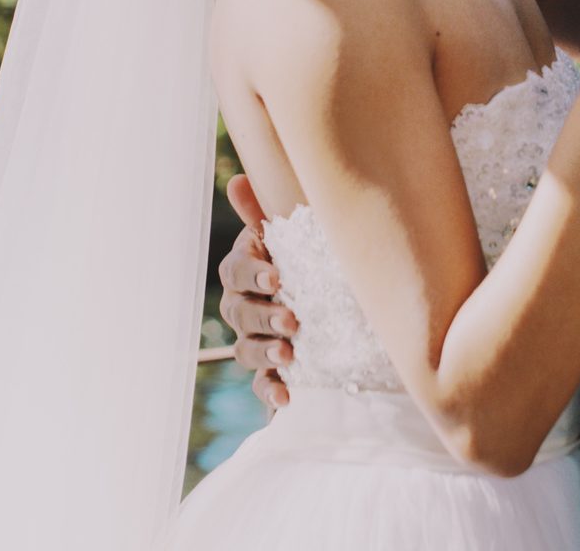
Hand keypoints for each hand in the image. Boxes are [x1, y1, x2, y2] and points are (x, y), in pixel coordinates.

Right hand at [216, 174, 296, 410]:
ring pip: (246, 349)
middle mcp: (245, 307)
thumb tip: (236, 180)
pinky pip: (262, 386)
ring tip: (289, 355)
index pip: (235, 272)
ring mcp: (257, 341)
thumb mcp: (298, 238)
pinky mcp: (272, 374)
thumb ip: (266, 214)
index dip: (252, 274)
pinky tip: (286, 399)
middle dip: (264, 316)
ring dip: (265, 352)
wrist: (343, 314)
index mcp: (249, 271)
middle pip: (240, 313)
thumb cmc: (312, 261)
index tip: (276, 277)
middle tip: (293, 320)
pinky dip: (271, 392)